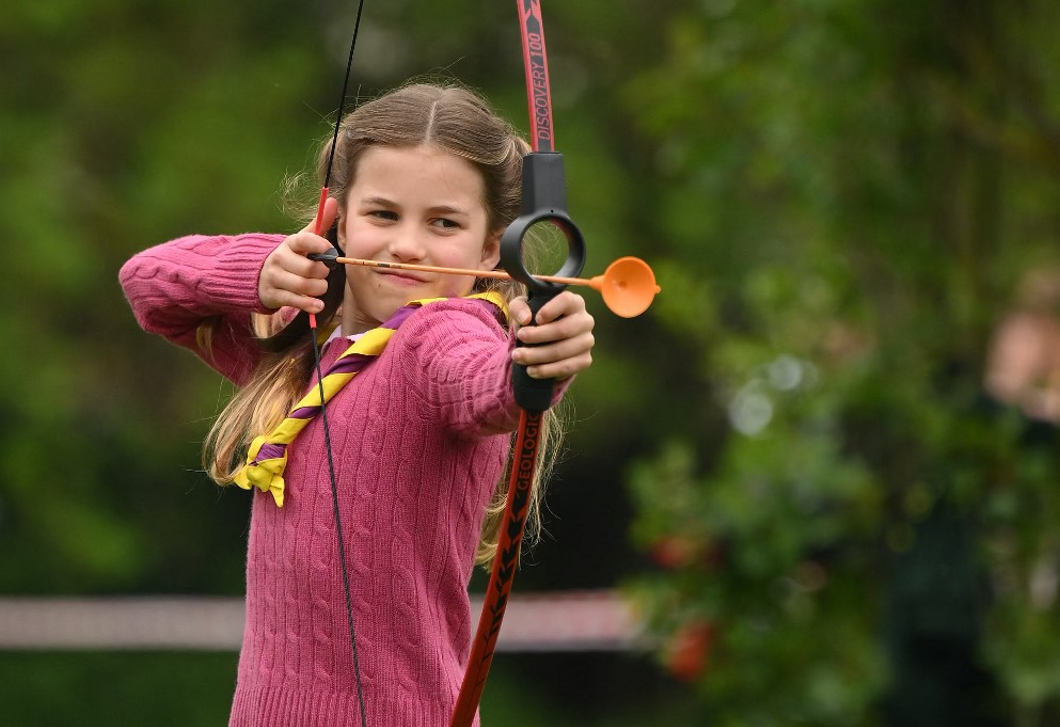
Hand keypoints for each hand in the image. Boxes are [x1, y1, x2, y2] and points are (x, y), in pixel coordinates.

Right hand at [258, 197, 338, 312]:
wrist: (257, 274)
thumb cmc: (289, 257)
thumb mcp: (301, 240)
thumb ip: (319, 224)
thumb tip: (334, 201)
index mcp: (289, 243)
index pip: (304, 240)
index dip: (320, 245)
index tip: (330, 250)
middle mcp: (279, 259)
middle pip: (308, 268)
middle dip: (323, 273)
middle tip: (325, 273)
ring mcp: (274, 278)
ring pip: (303, 286)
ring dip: (319, 289)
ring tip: (321, 288)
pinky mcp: (273, 295)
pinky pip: (295, 301)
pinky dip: (310, 305)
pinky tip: (318, 305)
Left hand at [510, 291, 594, 380]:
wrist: (545, 341)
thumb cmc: (535, 319)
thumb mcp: (523, 309)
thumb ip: (519, 308)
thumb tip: (525, 319)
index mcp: (574, 303)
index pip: (566, 301)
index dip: (550, 310)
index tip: (536, 319)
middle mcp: (585, 320)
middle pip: (563, 329)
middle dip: (537, 336)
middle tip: (519, 338)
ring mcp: (587, 341)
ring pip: (562, 351)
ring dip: (537, 356)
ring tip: (518, 357)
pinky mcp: (585, 360)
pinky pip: (566, 368)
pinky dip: (546, 370)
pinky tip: (531, 370)